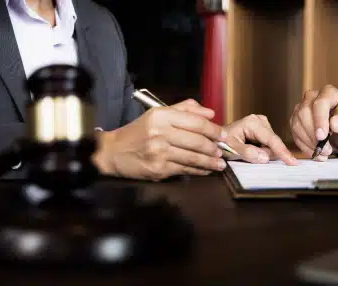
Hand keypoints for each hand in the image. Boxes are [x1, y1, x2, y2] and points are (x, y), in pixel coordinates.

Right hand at [92, 99, 226, 180]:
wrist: (113, 152)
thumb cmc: (138, 132)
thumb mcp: (157, 114)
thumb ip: (184, 110)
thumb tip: (210, 113)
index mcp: (161, 116)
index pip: (195, 122)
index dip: (213, 130)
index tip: (223, 135)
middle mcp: (160, 132)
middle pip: (197, 141)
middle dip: (214, 147)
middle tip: (223, 151)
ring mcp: (159, 152)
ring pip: (193, 157)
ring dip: (210, 162)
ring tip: (220, 163)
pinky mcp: (158, 169)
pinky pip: (184, 169)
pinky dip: (198, 171)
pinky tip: (206, 170)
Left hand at [223, 114, 297, 164]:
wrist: (217, 139)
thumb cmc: (222, 143)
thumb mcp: (231, 150)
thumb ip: (247, 153)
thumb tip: (265, 157)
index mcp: (253, 123)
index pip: (271, 140)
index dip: (282, 152)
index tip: (292, 162)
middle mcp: (260, 120)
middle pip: (273, 143)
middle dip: (266, 154)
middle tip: (248, 156)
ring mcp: (263, 124)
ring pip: (272, 145)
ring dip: (264, 153)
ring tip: (247, 151)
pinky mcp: (264, 130)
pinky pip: (269, 145)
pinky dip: (264, 151)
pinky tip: (253, 150)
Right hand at [290, 85, 337, 160]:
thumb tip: (334, 123)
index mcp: (329, 93)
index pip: (320, 103)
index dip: (320, 119)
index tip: (322, 136)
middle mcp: (312, 98)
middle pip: (304, 112)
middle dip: (313, 134)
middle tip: (325, 149)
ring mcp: (300, 109)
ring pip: (297, 124)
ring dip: (309, 142)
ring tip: (323, 152)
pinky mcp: (294, 121)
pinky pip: (294, 134)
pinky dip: (304, 146)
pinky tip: (315, 151)